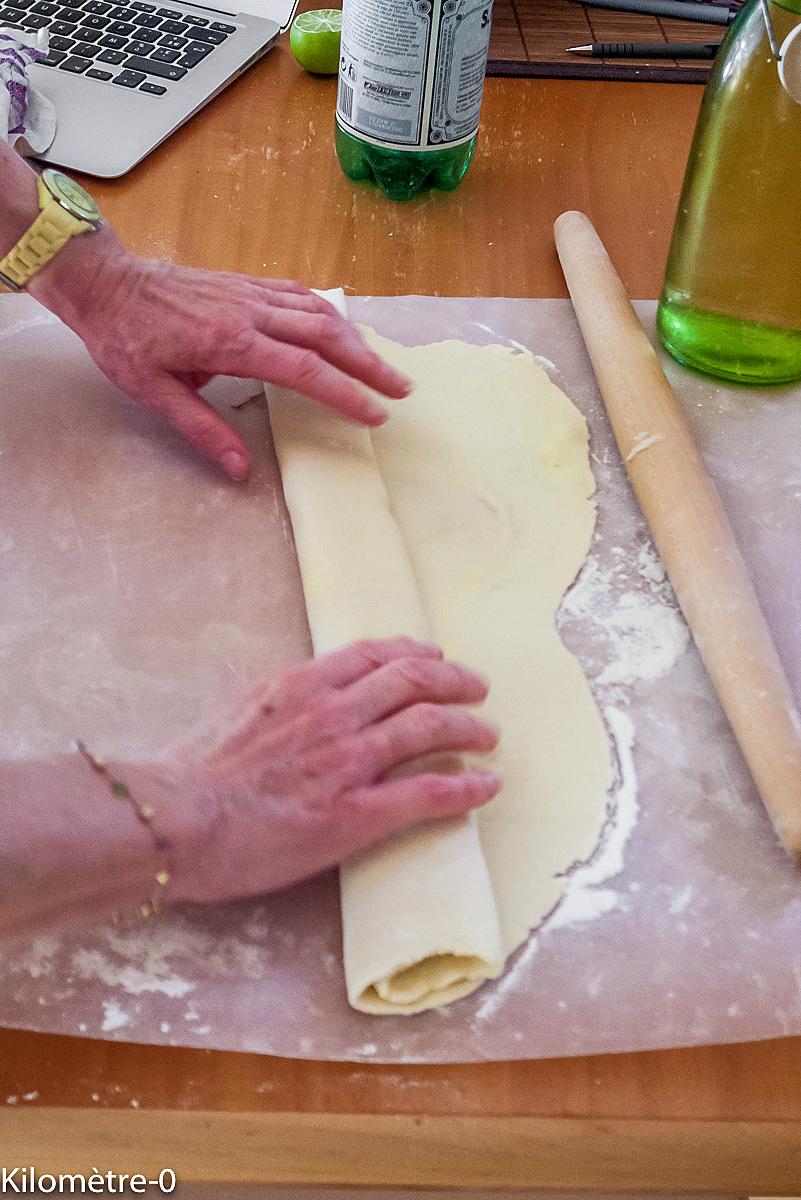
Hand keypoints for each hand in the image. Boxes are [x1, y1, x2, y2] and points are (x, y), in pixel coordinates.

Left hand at [29, 227, 409, 480]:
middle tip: (402, 388)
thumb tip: (241, 469)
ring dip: (356, 339)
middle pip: (326, 336)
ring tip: (383, 364)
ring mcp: (250, 294)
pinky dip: (328, 312)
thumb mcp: (153, 394)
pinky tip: (341, 328)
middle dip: (369, 365)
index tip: (374, 413)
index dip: (345, 393)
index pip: (304, 370)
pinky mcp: (246, 284)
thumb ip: (202, 430)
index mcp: (231, 344)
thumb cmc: (124, 339)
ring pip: (319, 312)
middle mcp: (250, 314)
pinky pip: (299, 295)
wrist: (105, 282)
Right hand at [166, 638, 500, 903]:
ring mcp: (349, 761)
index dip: (415, 653)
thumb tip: (304, 699)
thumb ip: (281, 701)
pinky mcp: (357, 813)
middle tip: (477, 690)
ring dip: (470, 729)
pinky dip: (467, 786)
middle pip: (415, 682)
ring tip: (489, 736)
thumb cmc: (191, 773)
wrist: (175, 819)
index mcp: (302, 684)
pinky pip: (429, 791)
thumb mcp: (239, 710)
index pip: (375, 654)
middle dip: (455, 682)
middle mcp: (334, 712)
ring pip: (431, 728)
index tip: (435, 658)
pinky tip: (487, 786)